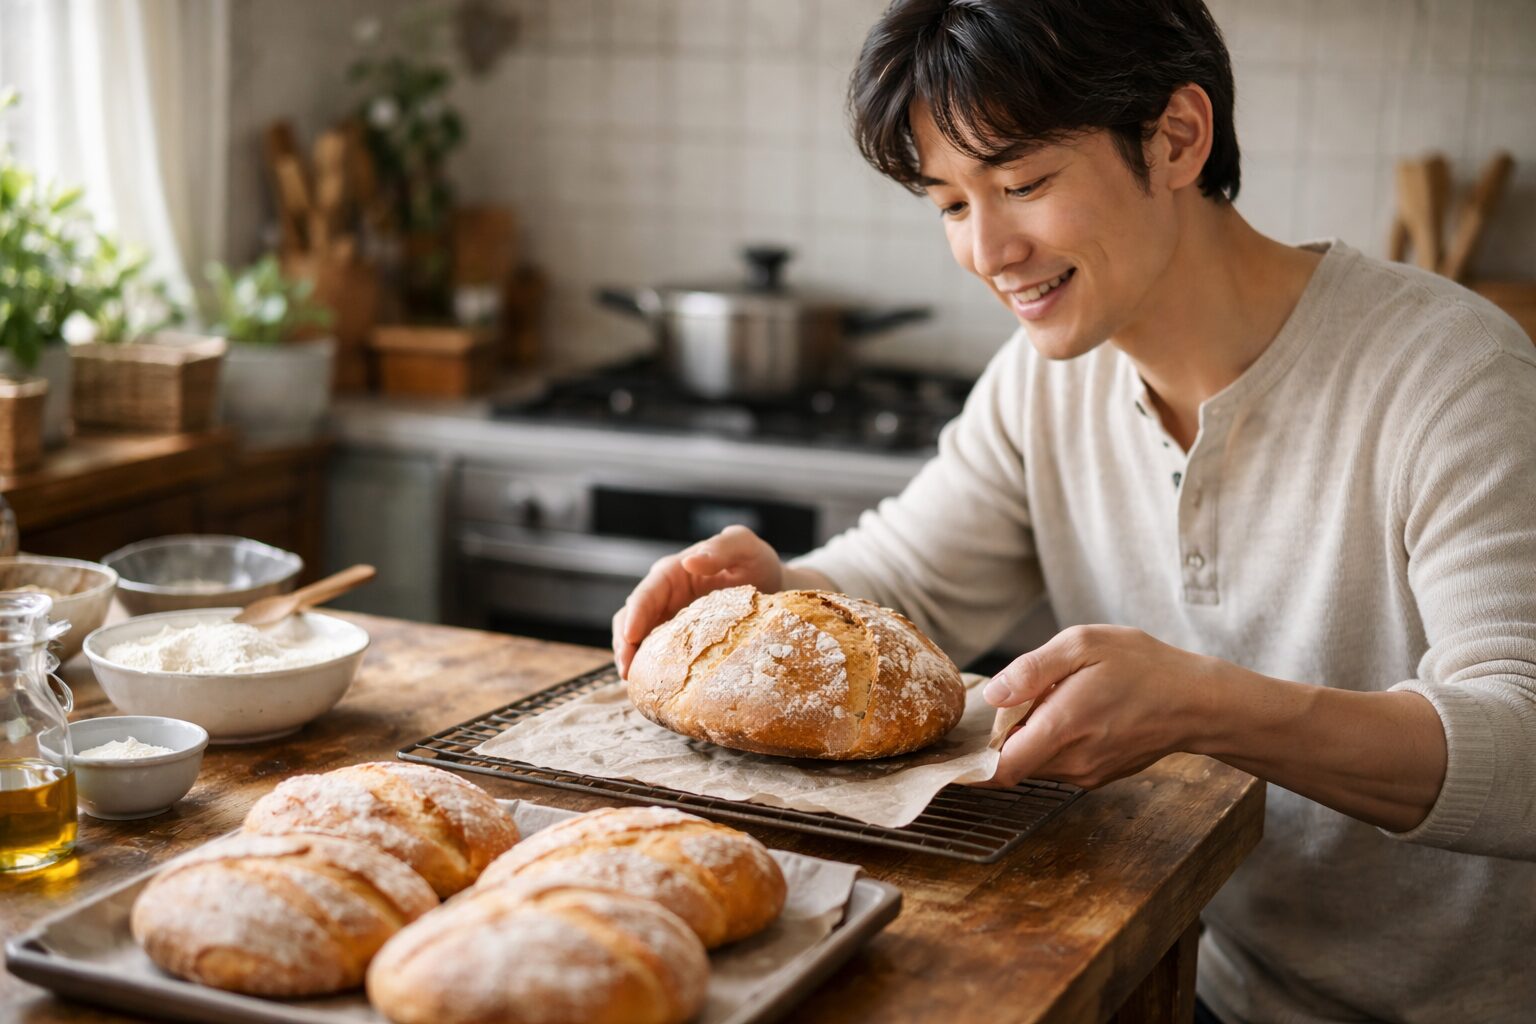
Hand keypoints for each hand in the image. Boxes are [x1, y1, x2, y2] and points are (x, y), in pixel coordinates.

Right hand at [611, 525, 783, 677]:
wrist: (773, 588)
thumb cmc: (758, 563)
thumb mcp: (744, 547)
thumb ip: (721, 548)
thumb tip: (690, 561)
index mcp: (674, 572)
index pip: (646, 593)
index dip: (635, 614)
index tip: (631, 636)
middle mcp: (664, 596)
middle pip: (631, 618)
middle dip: (624, 643)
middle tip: (626, 671)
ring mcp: (668, 618)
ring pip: (636, 638)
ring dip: (631, 659)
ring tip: (633, 683)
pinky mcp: (677, 639)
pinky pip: (656, 653)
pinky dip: (649, 668)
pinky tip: (651, 688)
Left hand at [981, 625, 1219, 788]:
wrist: (1198, 701)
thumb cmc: (1143, 666)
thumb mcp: (1084, 646)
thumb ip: (1032, 669)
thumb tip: (993, 694)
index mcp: (1063, 727)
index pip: (1001, 769)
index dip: (972, 766)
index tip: (955, 753)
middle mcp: (1073, 760)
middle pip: (1013, 764)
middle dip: (1003, 738)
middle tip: (1016, 701)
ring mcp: (1087, 773)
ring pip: (1035, 764)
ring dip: (1029, 739)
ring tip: (1052, 701)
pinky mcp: (1099, 775)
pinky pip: (1059, 764)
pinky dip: (1051, 744)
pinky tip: (1073, 713)